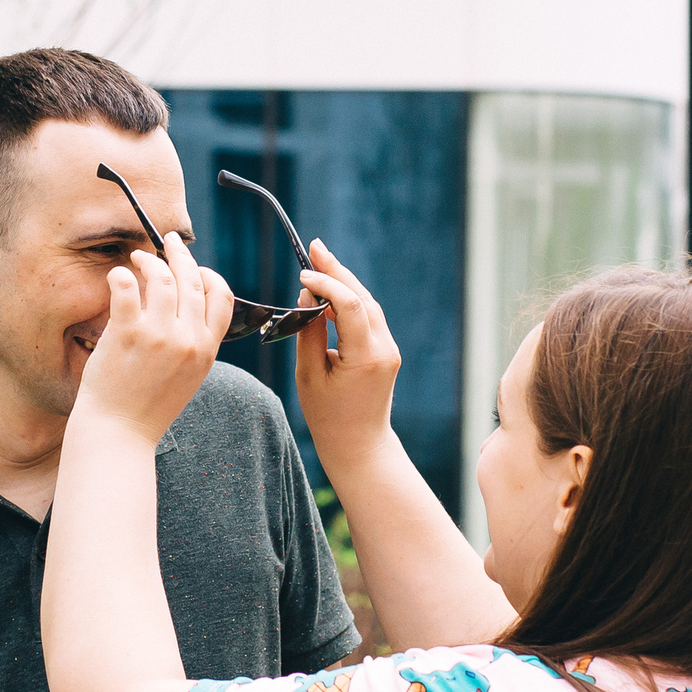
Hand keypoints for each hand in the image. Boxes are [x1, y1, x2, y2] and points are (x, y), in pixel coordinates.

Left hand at [74, 233, 232, 443]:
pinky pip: (126, 290)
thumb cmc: (146, 408)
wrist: (120, 434)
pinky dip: (122, 275)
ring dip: (149, 260)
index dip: (208, 274)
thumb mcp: (186, 377)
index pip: (222, 296)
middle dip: (180, 254)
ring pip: (162, 279)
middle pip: (192, 280)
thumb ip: (192, 345)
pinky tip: (116, 274)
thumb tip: (185, 311)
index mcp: (206, 349)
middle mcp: (188, 339)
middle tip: (168, 241)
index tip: (192, 267)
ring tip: (137, 257)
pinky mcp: (127, 334)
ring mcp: (159, 336)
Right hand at [294, 238, 401, 470]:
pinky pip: (368, 317)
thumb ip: (308, 332)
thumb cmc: (328, 416)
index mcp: (365, 357)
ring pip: (367, 303)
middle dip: (337, 270)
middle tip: (314, 247)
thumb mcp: (309, 375)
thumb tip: (308, 296)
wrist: (359, 445)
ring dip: (344, 282)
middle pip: (363, 297)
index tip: (302, 275)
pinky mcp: (387, 351)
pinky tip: (329, 292)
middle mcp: (384, 349)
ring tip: (318, 261)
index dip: (327, 283)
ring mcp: (390, 349)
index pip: (349, 305)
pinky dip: (349, 301)